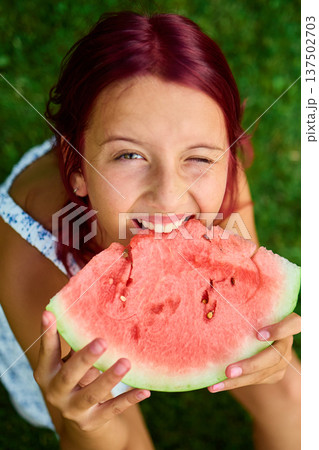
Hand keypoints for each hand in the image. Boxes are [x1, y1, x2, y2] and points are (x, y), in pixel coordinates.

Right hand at [34, 311, 150, 431]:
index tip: (49, 313)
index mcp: (46, 373)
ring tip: (126, 363)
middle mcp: (55, 393)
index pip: (47, 352)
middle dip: (85, 359)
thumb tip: (92, 314)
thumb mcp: (70, 362)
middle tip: (102, 342)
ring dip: (109, 378)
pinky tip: (144, 391)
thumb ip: (76, 344)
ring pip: (92, 394)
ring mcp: (73, 409)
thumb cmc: (77, 376)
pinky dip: (128, 400)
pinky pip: (112, 409)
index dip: (47, 334)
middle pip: (68, 376)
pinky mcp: (92, 421)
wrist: (79, 418)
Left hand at [208, 312, 300, 392]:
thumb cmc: (244, 314)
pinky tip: (215, 386)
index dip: (280, 329)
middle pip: (276, 355)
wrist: (251, 334)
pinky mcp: (274, 373)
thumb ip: (242, 308)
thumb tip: (214, 295)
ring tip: (217, 383)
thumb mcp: (247, 309)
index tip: (258, 335)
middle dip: (252, 365)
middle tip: (229, 371)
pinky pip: (256, 380)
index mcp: (283, 319)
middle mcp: (286, 340)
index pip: (294, 323)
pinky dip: (234, 384)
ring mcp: (282, 359)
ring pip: (265, 372)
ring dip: (240, 380)